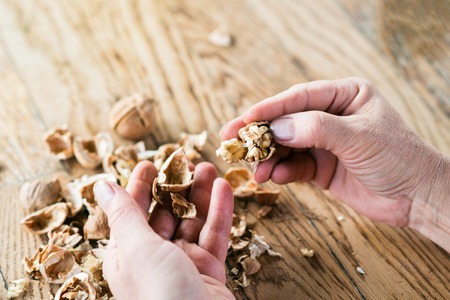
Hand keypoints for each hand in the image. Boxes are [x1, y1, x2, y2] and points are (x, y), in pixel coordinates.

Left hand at [93, 161, 234, 298]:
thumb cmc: (161, 294)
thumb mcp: (138, 249)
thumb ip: (125, 214)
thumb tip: (102, 185)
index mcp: (128, 255)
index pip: (132, 213)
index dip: (140, 186)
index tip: (150, 163)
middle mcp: (154, 259)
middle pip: (166, 214)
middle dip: (176, 187)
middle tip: (188, 161)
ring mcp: (183, 265)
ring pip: (193, 222)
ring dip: (201, 195)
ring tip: (209, 168)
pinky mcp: (209, 271)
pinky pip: (214, 236)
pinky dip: (219, 212)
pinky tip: (223, 189)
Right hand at [221, 78, 449, 250]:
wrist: (416, 198)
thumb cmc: (398, 157)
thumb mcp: (358, 137)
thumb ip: (316, 129)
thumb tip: (276, 129)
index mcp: (344, 95)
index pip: (299, 97)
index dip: (270, 107)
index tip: (245, 118)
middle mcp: (330, 116)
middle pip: (286, 120)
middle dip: (260, 133)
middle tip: (231, 140)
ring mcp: (323, 142)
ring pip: (285, 145)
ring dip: (268, 157)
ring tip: (255, 171)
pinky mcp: (320, 167)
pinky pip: (293, 166)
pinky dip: (282, 171)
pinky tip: (274, 178)